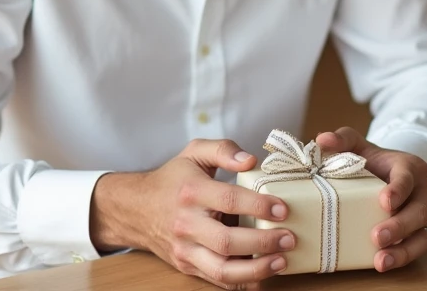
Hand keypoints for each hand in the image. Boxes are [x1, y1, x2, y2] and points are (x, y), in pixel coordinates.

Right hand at [90, 139, 295, 289]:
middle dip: (263, 243)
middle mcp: (186, 224)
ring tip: (282, 261)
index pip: (228, 200)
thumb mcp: (194, 152)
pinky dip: (243, 282)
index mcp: (191, 192)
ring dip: (256, 270)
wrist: (136, 209)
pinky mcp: (188, 266)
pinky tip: (264, 274)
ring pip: (222, 269)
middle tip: (290, 238)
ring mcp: (186, 249)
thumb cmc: (172, 180)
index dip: (259, 206)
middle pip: (227, 241)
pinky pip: (218, 281)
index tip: (283, 208)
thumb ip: (223, 149)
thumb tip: (251, 160)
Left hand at [315, 126, 426, 272]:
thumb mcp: (356, 144)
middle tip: (377, 237)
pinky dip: (404, 257)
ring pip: (423, 234)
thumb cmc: (371, 159)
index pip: (408, 177)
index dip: (399, 189)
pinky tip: (383, 263)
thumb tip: (322, 140)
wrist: (385, 173)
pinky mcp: (420, 232)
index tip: (385, 201)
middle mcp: (423, 190)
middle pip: (419, 210)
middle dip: (400, 226)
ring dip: (404, 249)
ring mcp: (424, 213)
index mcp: (410, 167)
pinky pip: (419, 247)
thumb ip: (341, 139)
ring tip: (381, 261)